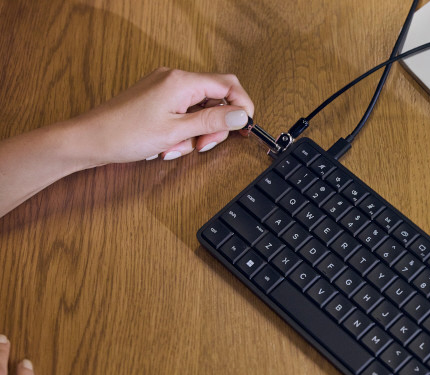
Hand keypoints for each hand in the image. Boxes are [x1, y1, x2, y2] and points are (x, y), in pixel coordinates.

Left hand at [71, 67, 255, 164]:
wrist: (90, 139)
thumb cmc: (124, 134)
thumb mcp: (177, 132)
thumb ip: (213, 122)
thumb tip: (241, 115)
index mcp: (181, 82)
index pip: (228, 86)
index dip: (242, 107)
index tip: (246, 127)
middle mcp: (174, 79)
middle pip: (215, 98)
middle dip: (216, 125)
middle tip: (204, 144)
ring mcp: (165, 87)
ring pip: (200, 108)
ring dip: (197, 131)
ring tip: (179, 147)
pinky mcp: (157, 98)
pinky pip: (183, 112)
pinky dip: (184, 130)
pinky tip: (169, 144)